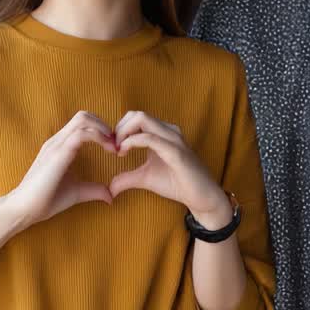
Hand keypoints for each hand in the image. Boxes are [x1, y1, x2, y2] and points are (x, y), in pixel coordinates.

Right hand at [1, 111, 117, 228]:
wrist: (23, 210)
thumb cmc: (46, 200)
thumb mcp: (77, 192)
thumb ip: (94, 190)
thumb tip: (111, 196)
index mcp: (60, 145)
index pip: (82, 122)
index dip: (102, 129)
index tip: (115, 146)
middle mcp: (57, 141)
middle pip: (83, 116)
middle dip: (104, 124)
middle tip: (116, 143)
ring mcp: (56, 145)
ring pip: (82, 120)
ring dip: (104, 129)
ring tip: (114, 146)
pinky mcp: (58, 154)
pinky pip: (81, 135)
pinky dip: (100, 137)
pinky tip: (109, 151)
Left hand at [109, 111, 231, 225]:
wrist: (200, 196)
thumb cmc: (177, 184)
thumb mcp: (145, 178)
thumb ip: (127, 178)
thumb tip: (109, 188)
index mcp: (162, 133)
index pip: (136, 118)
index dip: (119, 129)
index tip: (112, 148)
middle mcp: (168, 131)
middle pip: (137, 114)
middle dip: (119, 128)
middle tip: (113, 148)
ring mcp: (173, 138)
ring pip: (142, 119)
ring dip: (124, 132)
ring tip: (118, 150)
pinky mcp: (175, 151)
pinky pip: (150, 138)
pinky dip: (132, 142)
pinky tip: (124, 152)